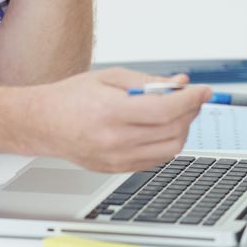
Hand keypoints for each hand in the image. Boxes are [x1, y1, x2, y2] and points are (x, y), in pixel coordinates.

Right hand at [23, 68, 212, 172]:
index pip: (165, 110)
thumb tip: (180, 83)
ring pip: (170, 149)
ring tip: (175, 111)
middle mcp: (114, 140)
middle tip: (190, 97)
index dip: (190, 99)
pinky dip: (166, 142)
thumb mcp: (109, 77)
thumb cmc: (71, 97)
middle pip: (172, 131)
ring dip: (182, 129)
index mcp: (111, 112)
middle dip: (189, 111)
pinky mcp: (118, 169)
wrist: (43, 123)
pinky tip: (159, 127)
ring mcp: (117, 159)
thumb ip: (147, 82)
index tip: (203, 90)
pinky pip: (157, 159)